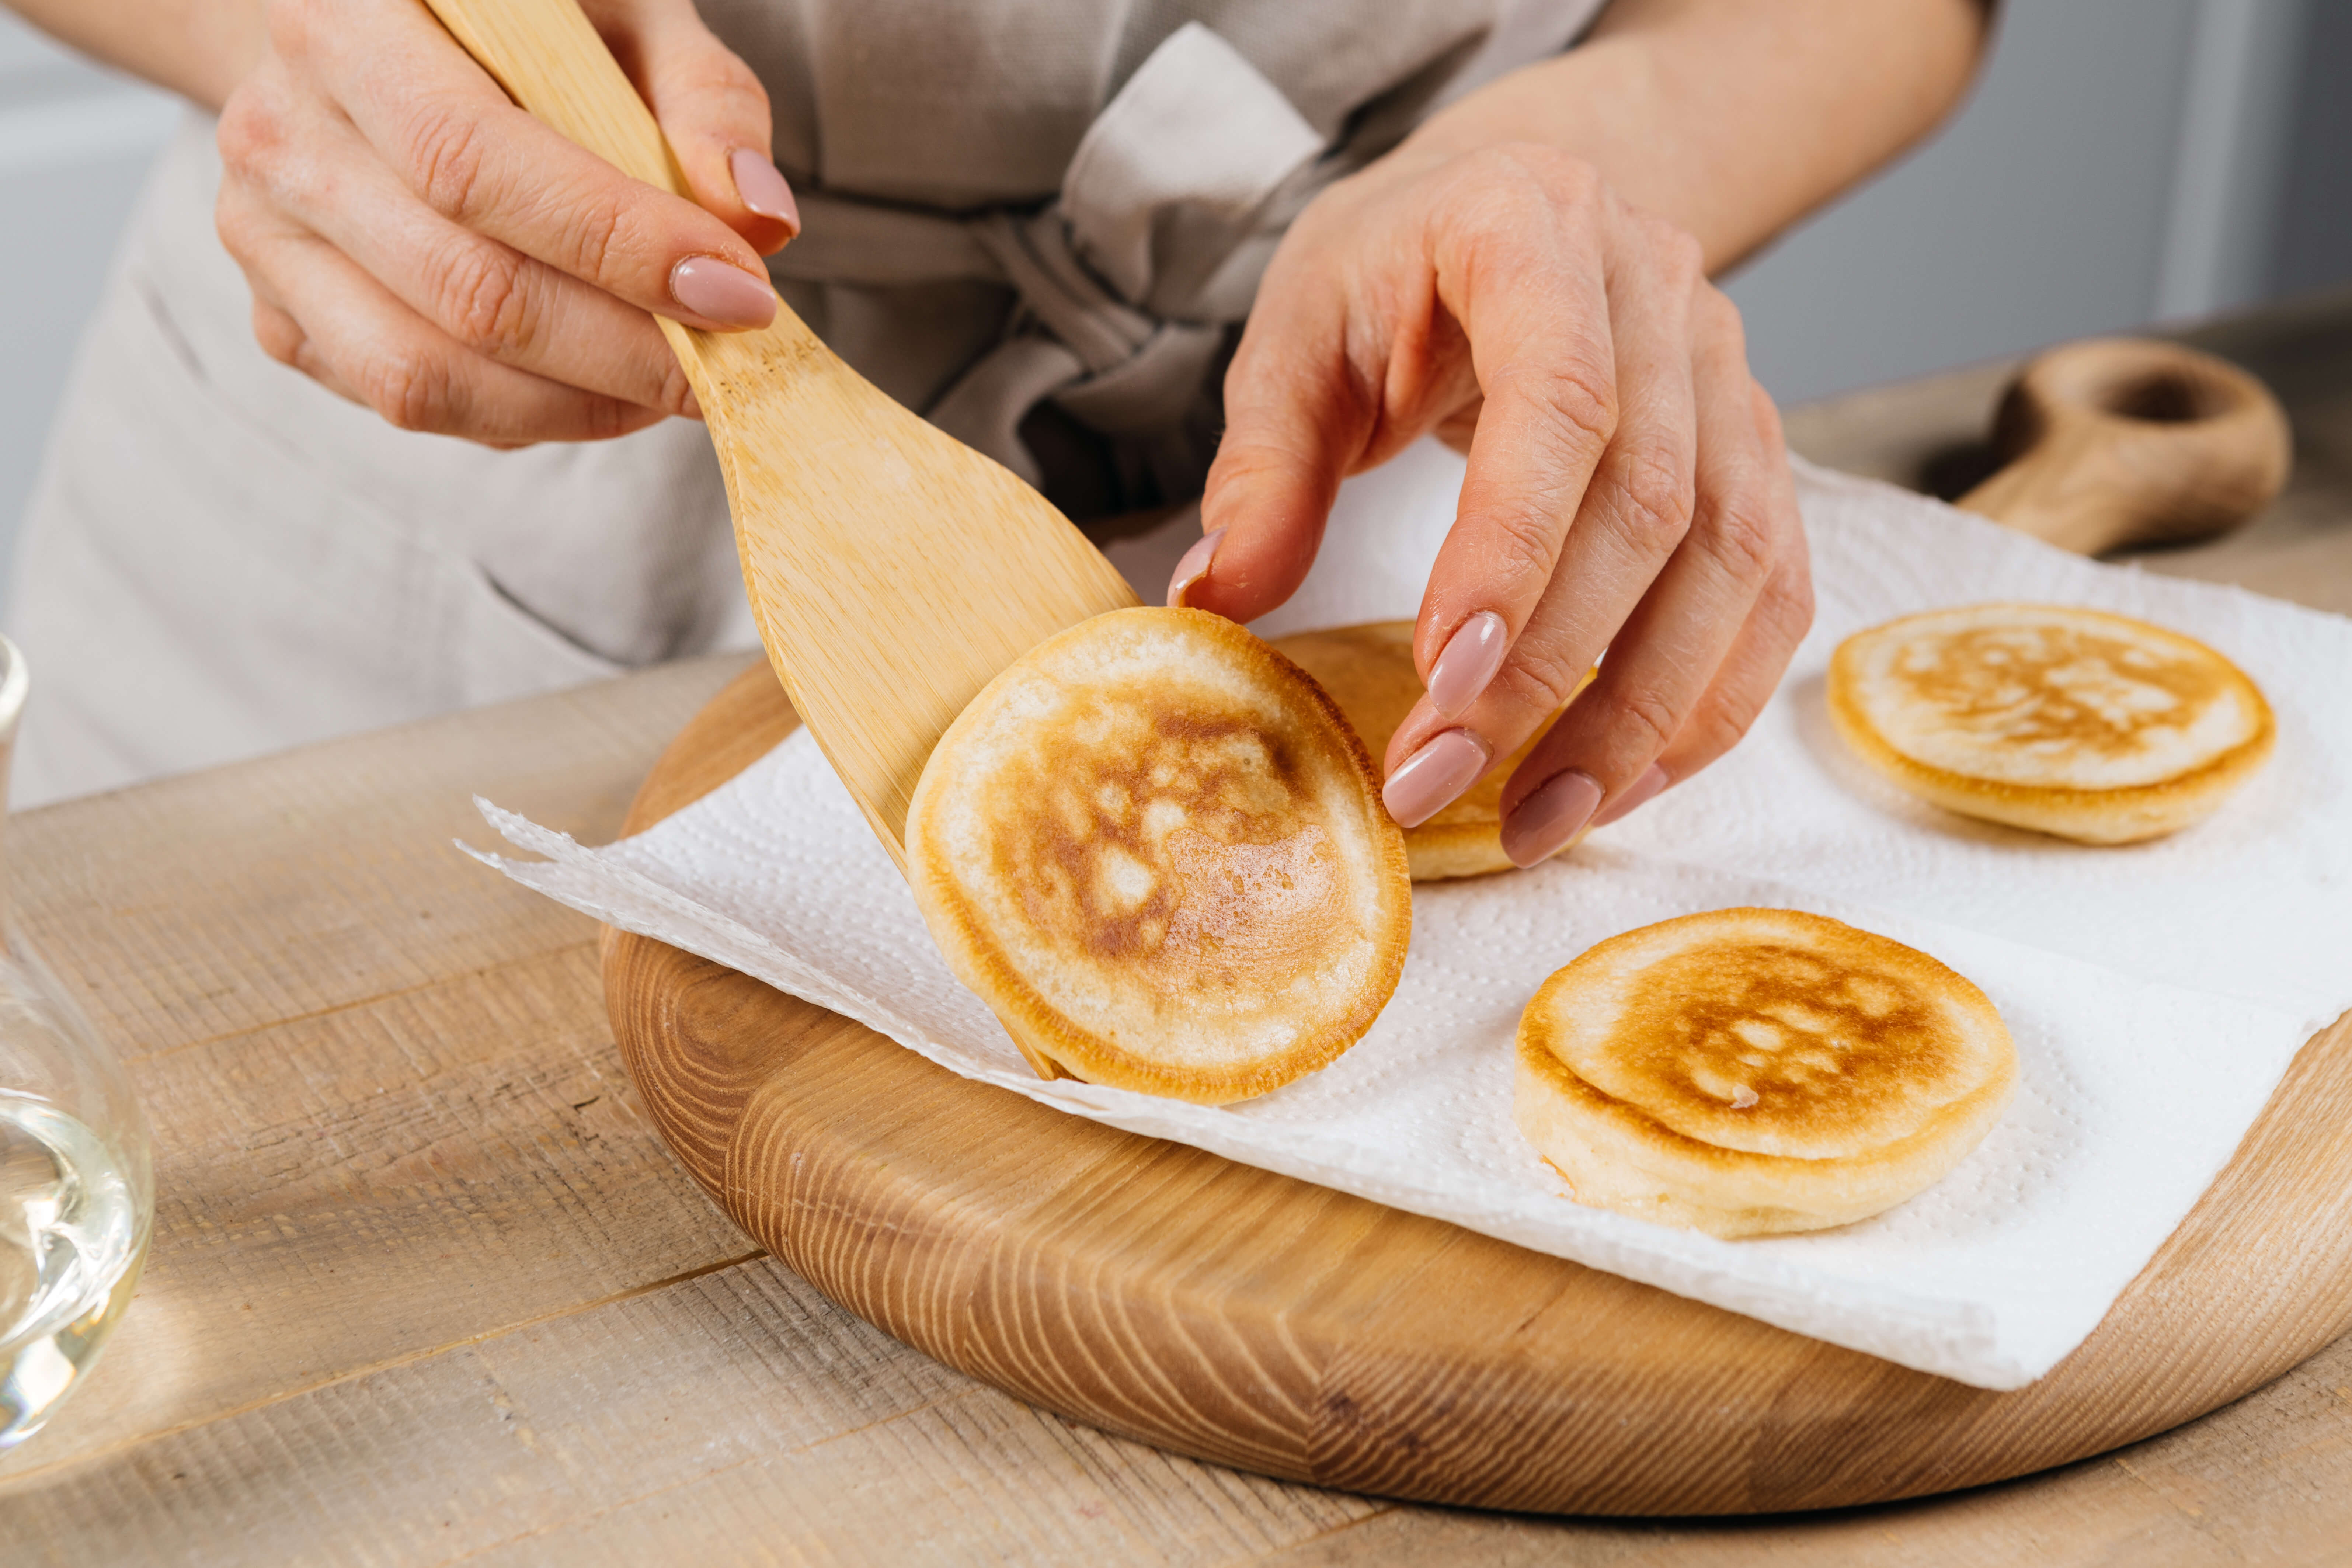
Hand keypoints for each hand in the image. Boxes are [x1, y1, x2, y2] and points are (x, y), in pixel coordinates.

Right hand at [214, 0, 799, 445]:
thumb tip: (758, 219)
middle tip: (730, 364)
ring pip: (430, 374)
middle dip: (625, 349)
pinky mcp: (280, 318)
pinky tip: (600, 383)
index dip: (619, 245)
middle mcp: (280, 130)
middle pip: (466, 287)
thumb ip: (702, 99)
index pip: (477, 164)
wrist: (388, 47)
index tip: (740, 293)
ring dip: (581, 403)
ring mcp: (264, 235)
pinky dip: (529, 415)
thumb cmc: (529, 27)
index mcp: (345, 19)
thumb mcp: (626, 17)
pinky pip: (410, 404)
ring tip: (675, 382)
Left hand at [1175, 142, 1812, 864]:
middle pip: (1649, 507)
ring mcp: (1731, 375)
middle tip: (1433, 782)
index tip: (1436, 679)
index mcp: (1533, 230)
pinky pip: (1769, 595)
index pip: (1559, 402)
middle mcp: (1660, 294)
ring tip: (1534, 822)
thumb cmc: (1393, 269)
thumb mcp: (1297, 334)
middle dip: (1545, 672)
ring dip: (1638, 718)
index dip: (1510, 550)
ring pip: (1731, 565)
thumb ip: (1262, 468)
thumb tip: (1216, 601)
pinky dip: (1703, 703)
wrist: (1509, 199)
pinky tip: (1616, 782)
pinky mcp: (1758, 452)